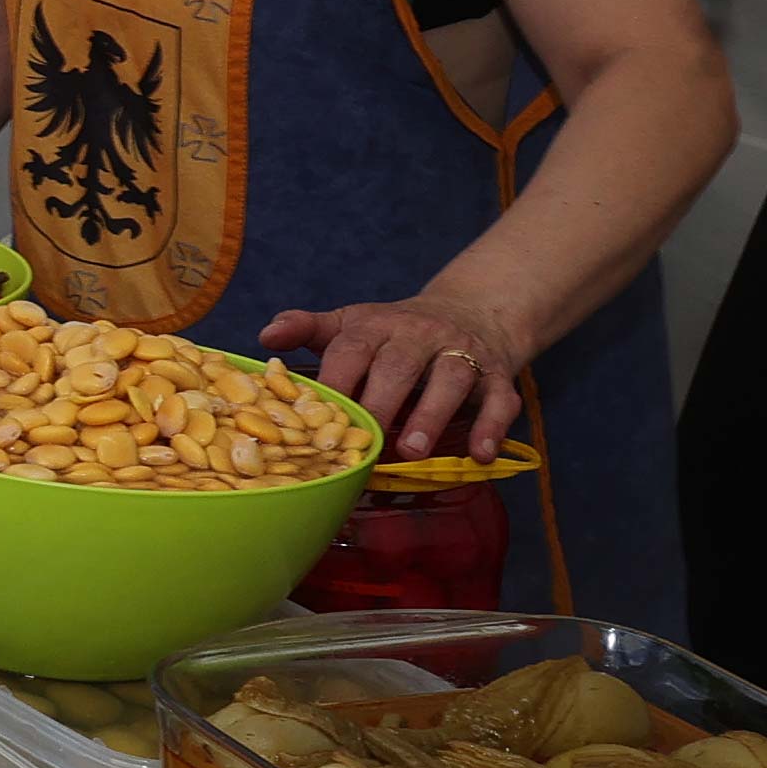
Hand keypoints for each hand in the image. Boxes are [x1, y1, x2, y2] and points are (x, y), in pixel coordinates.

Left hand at [261, 289, 523, 462]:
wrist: (471, 312)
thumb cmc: (394, 332)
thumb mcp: (350, 323)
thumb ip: (307, 329)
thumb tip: (265, 338)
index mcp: (376, 326)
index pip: (351, 349)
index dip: (336, 381)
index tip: (319, 417)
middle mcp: (420, 335)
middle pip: (399, 365)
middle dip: (382, 402)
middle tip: (366, 441)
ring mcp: (462, 354)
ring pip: (451, 380)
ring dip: (431, 416)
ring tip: (411, 451)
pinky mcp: (498, 375)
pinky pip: (500, 400)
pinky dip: (492, 427)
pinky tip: (479, 455)